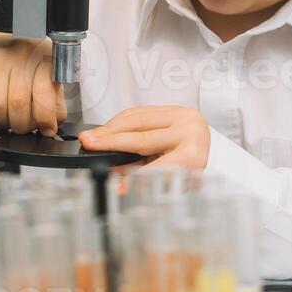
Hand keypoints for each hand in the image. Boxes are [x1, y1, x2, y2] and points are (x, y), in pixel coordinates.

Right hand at [0, 35, 66, 135]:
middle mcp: (22, 56)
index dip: (44, 117)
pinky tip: (0, 114)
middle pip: (19, 102)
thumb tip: (51, 127)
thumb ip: (55, 102)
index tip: (47, 129)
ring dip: (6, 122)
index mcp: (45, 58)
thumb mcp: (51, 78)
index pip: (43, 93)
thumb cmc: (30, 65)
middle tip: (26, 127)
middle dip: (23, 124)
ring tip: (12, 121)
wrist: (0, 45)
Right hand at [79, 106, 211, 170]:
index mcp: (193, 156)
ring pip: (138, 120)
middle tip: (89, 144)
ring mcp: (182, 116)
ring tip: (91, 137)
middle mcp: (190, 132)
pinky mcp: (172, 107)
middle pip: (143, 138)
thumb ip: (142, 178)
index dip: (132, 172)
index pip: (158, 164)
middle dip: (112, 141)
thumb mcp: (167, 179)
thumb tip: (119, 185)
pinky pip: (139, 111)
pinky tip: (105, 129)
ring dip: (110, 128)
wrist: (202, 145)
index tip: (111, 177)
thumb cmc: (185, 167)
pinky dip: (119, 121)